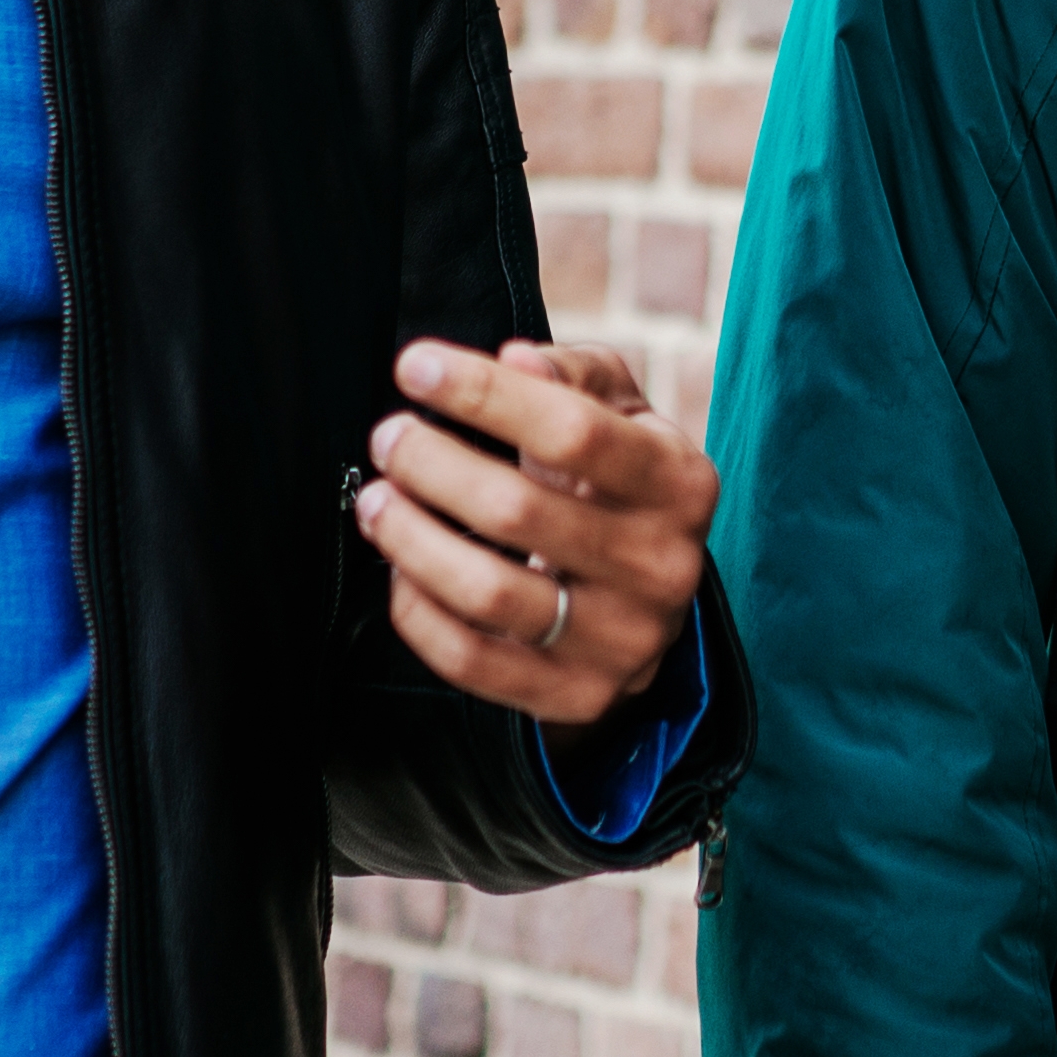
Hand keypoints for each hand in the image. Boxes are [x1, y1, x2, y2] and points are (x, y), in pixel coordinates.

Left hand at [354, 337, 713, 731]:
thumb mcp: (621, 414)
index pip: (573, 430)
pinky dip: (419, 612)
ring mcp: (622, 640)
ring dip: (412, 540)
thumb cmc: (618, 482)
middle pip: (518, 511)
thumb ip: (573, 374)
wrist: (650, 598)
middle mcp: (662, 566)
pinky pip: (472, 660)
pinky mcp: (577, 695)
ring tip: (377, 501)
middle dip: (431, 465)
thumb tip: (515, 362)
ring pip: (488, 592)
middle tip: (388, 438)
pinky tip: (401, 571)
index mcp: (679, 483)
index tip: (414, 367)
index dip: (483, 394)